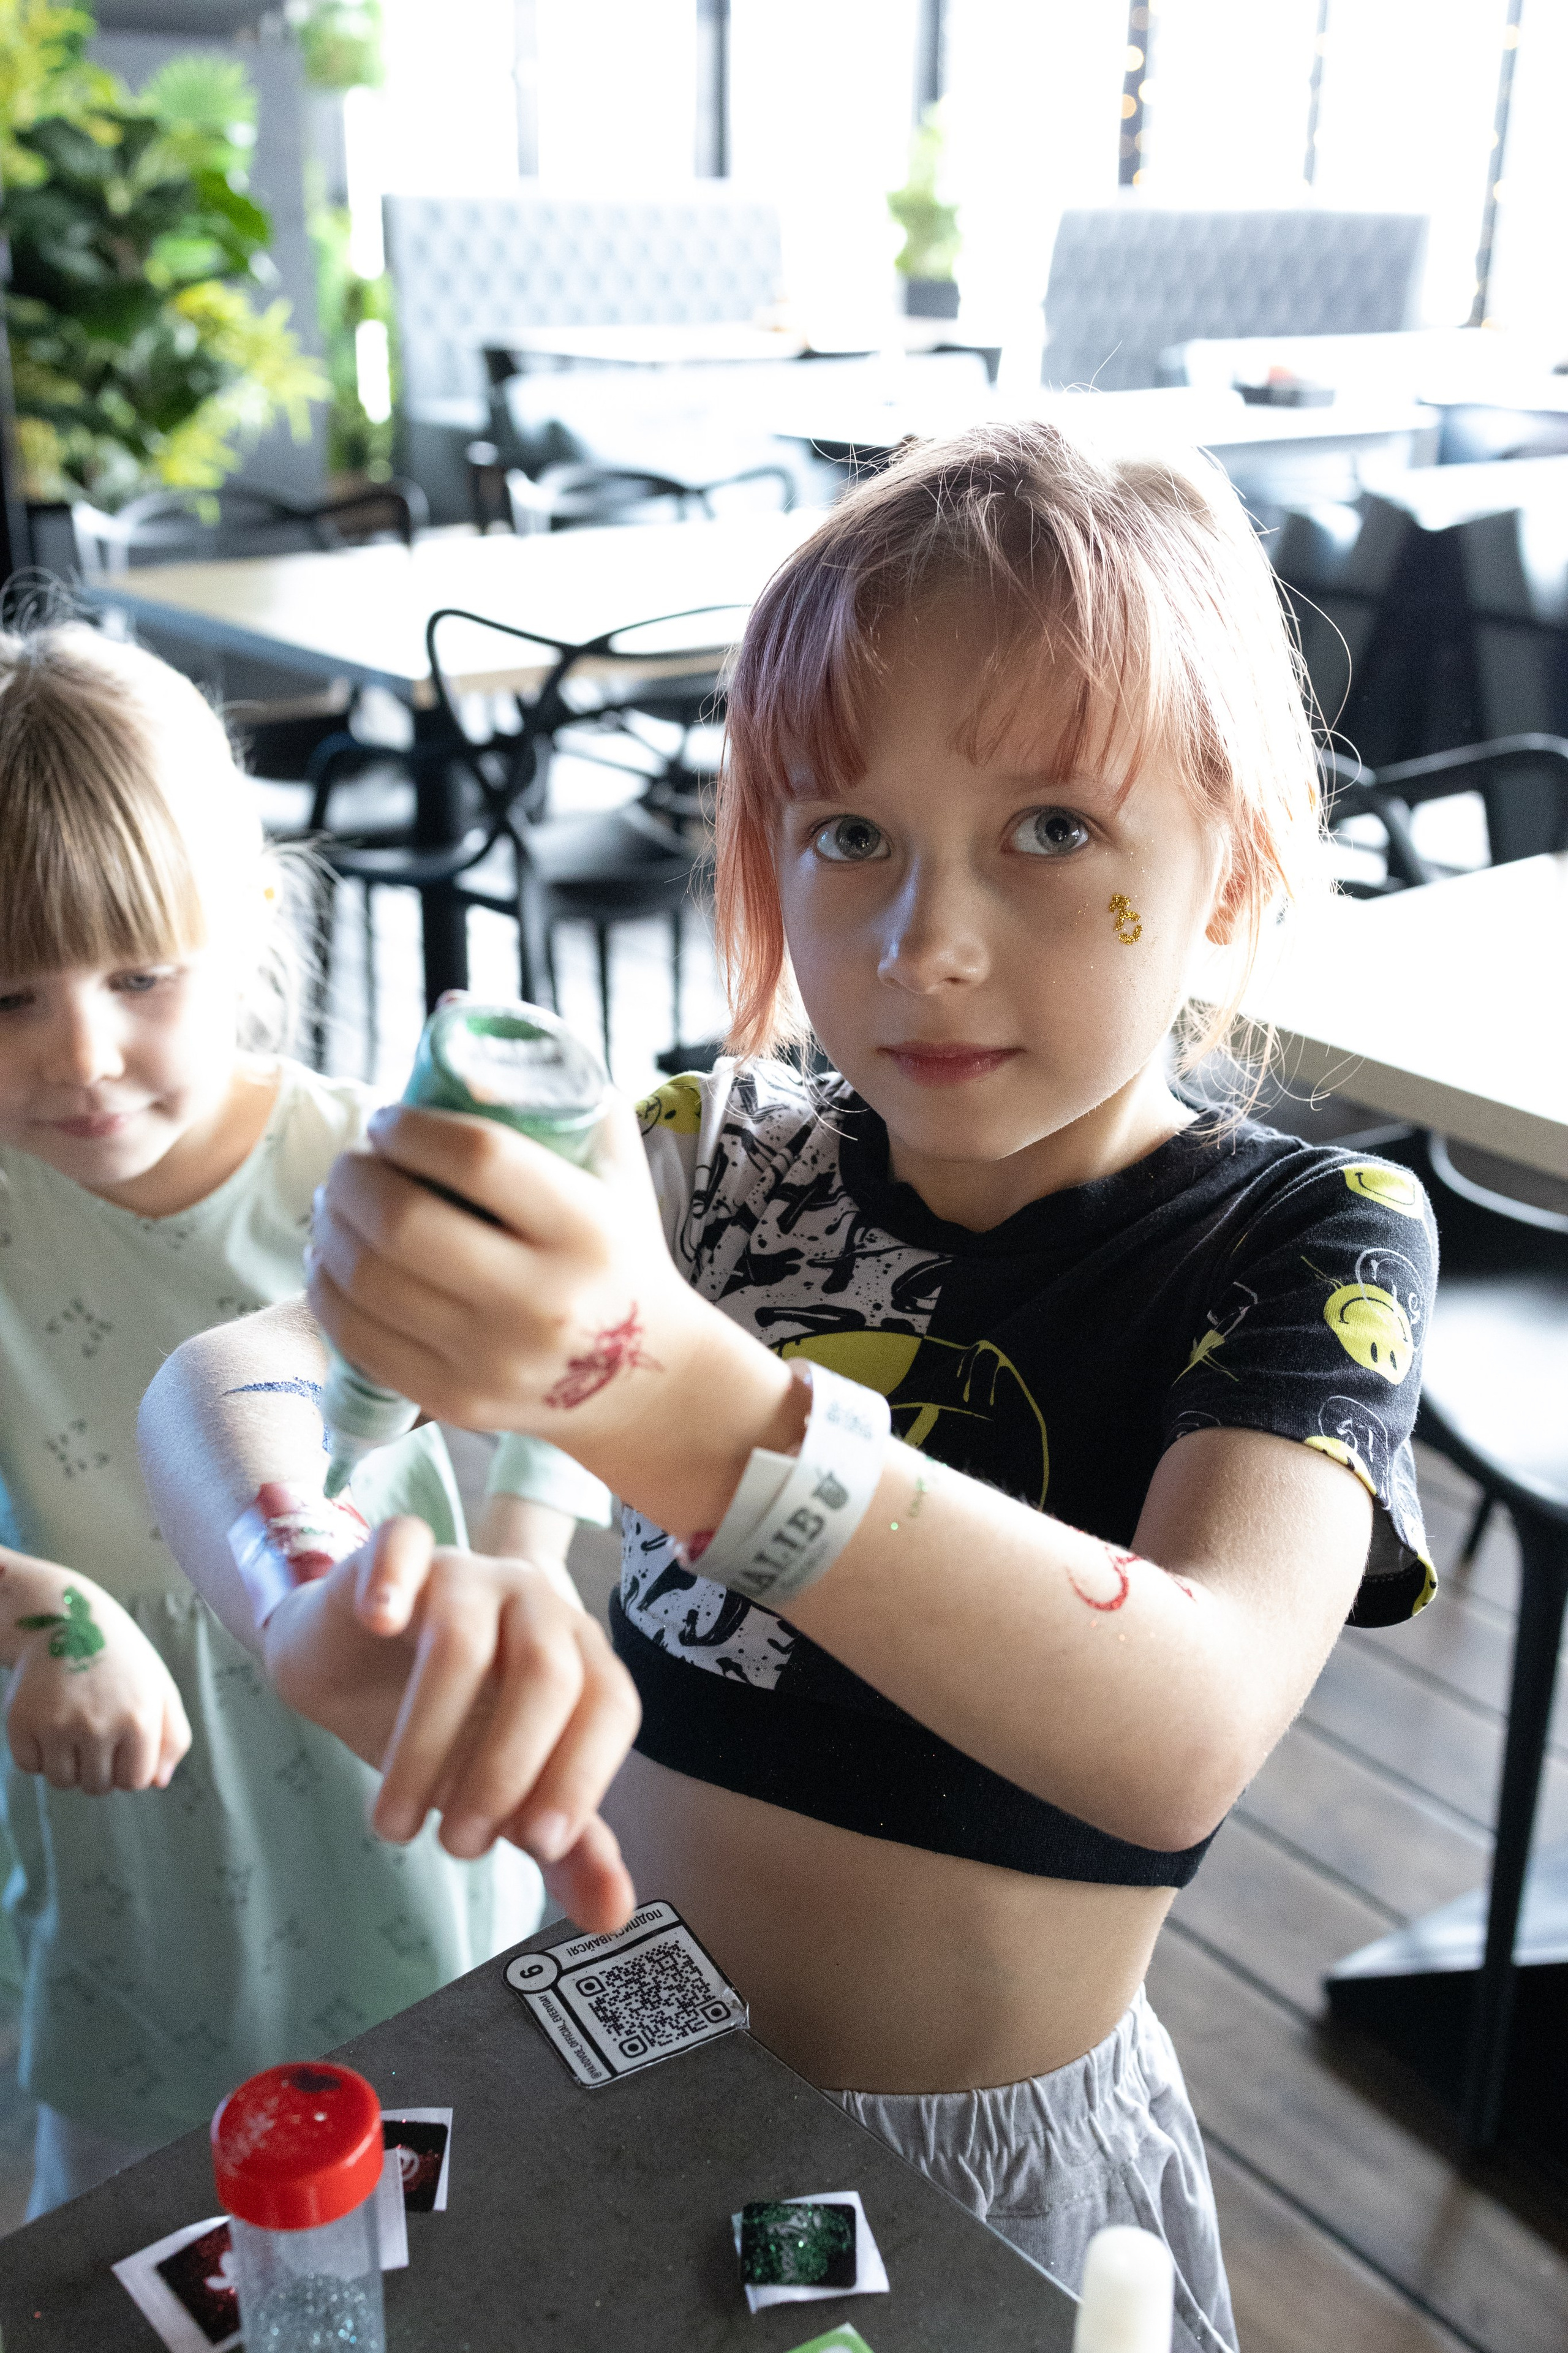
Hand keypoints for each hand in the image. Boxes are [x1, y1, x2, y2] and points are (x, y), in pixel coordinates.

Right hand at [2, 1557, 190, 1794]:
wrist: (66, 1620)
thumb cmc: (121, 1660)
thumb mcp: (160, 1687)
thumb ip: (173, 1737)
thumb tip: (158, 1783)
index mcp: (139, 1717)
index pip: (135, 1781)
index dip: (129, 1768)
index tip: (124, 1744)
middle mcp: (98, 1725)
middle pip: (98, 1786)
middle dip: (99, 1768)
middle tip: (96, 1731)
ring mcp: (56, 1725)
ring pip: (63, 1782)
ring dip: (68, 1765)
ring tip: (73, 1728)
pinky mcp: (21, 1722)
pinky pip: (30, 1768)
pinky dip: (38, 1755)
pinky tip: (49, 1723)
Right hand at [263, 1516, 639, 1932]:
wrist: (352, 1669)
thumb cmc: (446, 1726)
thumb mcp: (505, 1789)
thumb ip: (563, 1843)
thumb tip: (615, 1916)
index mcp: (581, 1655)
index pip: (611, 1705)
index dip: (583, 1775)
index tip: (537, 1845)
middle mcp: (536, 1603)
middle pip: (546, 1673)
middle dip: (506, 1770)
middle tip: (460, 1846)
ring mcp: (467, 1570)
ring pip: (462, 1642)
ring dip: (427, 1743)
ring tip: (396, 1825)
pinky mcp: (397, 1554)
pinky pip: (403, 1544)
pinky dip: (393, 1581)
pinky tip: (380, 1622)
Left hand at [307, 1093, 694, 1444]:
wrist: (646, 1377)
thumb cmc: (617, 1246)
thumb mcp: (610, 1162)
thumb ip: (549, 1086)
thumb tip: (453, 1010)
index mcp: (587, 1228)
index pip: (476, 1157)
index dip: (410, 1127)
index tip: (389, 1121)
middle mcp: (543, 1300)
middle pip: (404, 1222)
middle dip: (353, 1177)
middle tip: (353, 1161)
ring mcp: (495, 1359)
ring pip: (367, 1281)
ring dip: (329, 1227)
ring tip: (336, 1202)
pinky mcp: (457, 1402)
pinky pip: (358, 1338)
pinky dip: (326, 1289)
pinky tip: (331, 1260)